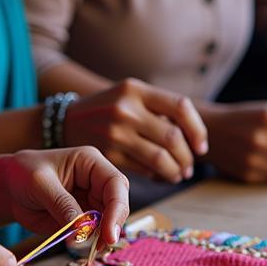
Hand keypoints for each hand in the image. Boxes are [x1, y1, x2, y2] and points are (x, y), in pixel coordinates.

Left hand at [3, 146, 128, 246]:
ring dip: (103, 237)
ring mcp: (91, 201)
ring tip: (90, 250)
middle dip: (113, 225)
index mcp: (91, 163)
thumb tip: (81, 233)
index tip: (109, 233)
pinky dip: (91, 244)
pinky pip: (94, 233)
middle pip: (118, 204)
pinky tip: (83, 250)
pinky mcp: (83, 219)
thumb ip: (62, 205)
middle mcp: (96, 182)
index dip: (117, 208)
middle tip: (102, 246)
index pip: (115, 184)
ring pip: (109, 221)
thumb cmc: (23, 173)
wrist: (9, 188)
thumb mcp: (40, 184)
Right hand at [64, 78, 207, 182]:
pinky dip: (157, 176)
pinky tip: (159, 175)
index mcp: (135, 89)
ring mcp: (114, 132)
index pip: (180, 107)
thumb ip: (158, 108)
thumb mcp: (129, 95)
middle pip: (173, 137)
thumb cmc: (107, 109)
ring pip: (160, 158)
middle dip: (187, 157)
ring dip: (175, 171)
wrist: (65, 122)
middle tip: (189, 166)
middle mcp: (125, 108)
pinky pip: (143, 169)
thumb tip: (194, 136)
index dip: (197, 129)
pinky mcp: (107, 155)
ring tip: (178, 174)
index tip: (201, 146)